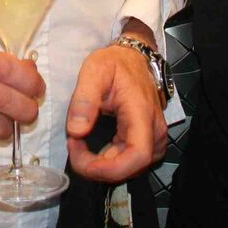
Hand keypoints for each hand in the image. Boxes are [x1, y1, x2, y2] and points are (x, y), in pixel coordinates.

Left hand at [66, 43, 167, 180]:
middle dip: (97, 167)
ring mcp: (153, 138)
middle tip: (74, 145)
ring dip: (101, 166)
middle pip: (130, 168)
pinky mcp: (147, 141)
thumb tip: (76, 131)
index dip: (108, 168)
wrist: (133, 58)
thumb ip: (84, 99)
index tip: (81, 158)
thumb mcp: (94, 71)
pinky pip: (129, 161)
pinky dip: (108, 161)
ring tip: (80, 145)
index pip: (136, 156)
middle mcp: (153, 130)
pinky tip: (93, 149)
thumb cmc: (116, 63)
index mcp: (142, 114)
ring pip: (129, 168)